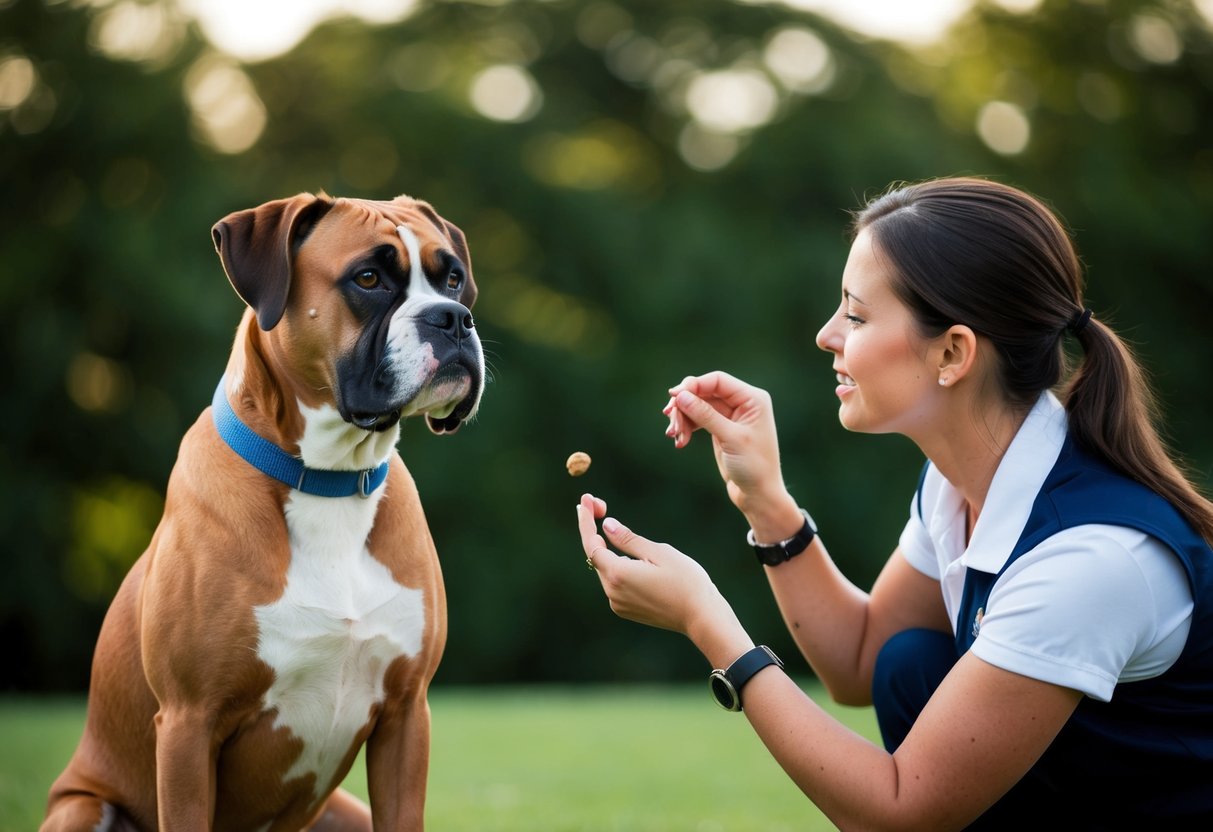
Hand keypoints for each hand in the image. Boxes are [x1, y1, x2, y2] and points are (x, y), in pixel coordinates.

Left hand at [576, 494, 747, 657]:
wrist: (702, 617)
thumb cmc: (686, 582)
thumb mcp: (659, 552)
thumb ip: (629, 540)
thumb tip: (607, 525)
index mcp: (618, 575)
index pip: (592, 544)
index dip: (586, 521)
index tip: (584, 500)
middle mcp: (612, 592)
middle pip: (596, 556)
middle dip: (595, 531)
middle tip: (601, 505)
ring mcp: (618, 604)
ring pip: (605, 569)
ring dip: (606, 549)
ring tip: (613, 529)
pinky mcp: (626, 610)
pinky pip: (614, 582)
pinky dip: (616, 565)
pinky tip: (628, 556)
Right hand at [662, 371, 791, 518]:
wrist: (758, 495)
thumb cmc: (754, 466)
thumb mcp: (730, 439)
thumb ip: (706, 415)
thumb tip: (681, 396)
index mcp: (752, 399)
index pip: (717, 381)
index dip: (693, 385)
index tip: (673, 396)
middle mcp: (742, 403)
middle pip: (704, 392)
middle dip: (685, 405)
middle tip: (670, 422)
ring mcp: (730, 415)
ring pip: (697, 406)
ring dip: (683, 418)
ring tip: (674, 436)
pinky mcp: (720, 428)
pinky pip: (698, 420)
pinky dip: (687, 428)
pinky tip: (680, 442)